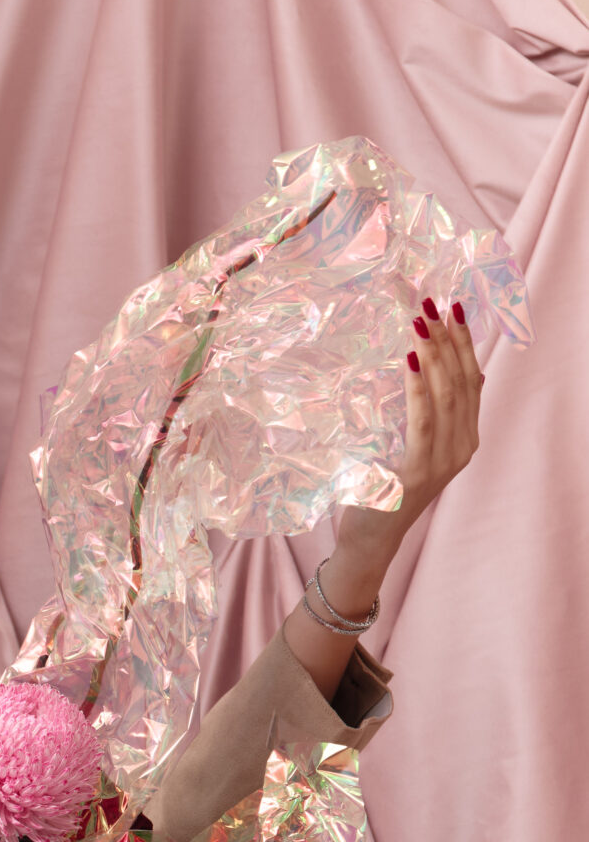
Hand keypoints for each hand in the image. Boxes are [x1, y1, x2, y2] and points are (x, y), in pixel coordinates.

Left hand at [338, 297, 482, 572]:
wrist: (369, 539)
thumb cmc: (384, 488)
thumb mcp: (411, 445)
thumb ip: (429, 414)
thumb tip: (437, 369)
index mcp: (465, 437)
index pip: (471, 380)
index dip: (463, 342)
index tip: (453, 307)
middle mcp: (462, 447)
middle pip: (460, 381)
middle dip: (447, 338)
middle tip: (431, 302)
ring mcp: (443, 461)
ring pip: (446, 396)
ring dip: (433, 354)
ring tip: (421, 321)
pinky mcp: (418, 472)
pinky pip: (422, 421)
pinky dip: (417, 389)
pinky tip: (411, 361)